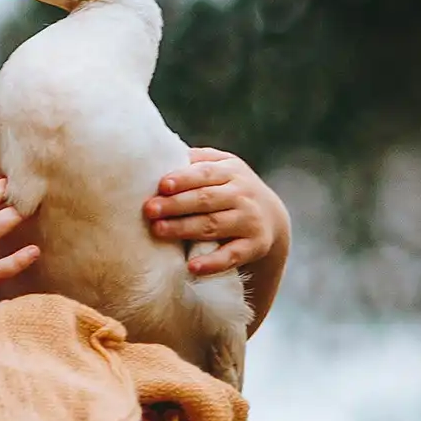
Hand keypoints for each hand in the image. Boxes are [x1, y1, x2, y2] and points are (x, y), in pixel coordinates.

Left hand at [143, 148, 290, 275]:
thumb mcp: (221, 167)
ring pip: (214, 225)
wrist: (270, 217)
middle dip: (176, 204)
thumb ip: (195, 161)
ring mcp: (250, 220)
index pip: (205, 173)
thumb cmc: (230, 188)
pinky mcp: (254, 246)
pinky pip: (232, 255)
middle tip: (149, 210)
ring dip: (185, 228)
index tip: (162, 186)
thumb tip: (157, 154)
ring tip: (159, 230)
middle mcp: (242, 194)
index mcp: (231, 170)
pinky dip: (213, 263)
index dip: (183, 179)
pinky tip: (192, 267)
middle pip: (206, 199)